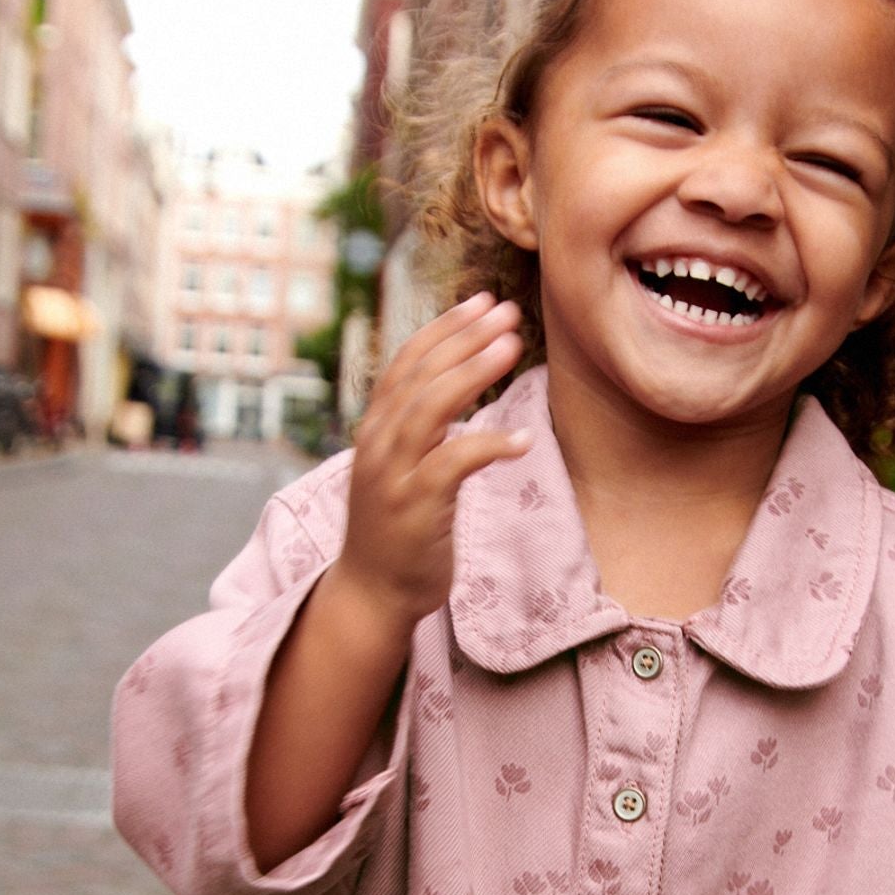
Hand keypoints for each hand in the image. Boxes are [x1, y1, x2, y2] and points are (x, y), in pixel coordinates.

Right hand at [335, 293, 527, 632]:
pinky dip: (487, 446)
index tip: (482, 301)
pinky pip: (453, 465)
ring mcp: (393, 475)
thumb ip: (421, 427)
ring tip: (512, 346)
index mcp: (377, 429)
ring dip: (473, 373)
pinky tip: (522, 440)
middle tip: (507, 311)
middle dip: (465, 338)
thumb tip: (458, 385)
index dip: (444, 328)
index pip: (407, 362)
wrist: (372, 592)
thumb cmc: (397, 529)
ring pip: (430, 409)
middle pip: (421, 375)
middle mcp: (379, 444)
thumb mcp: (403, 467)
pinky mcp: (415, 508)